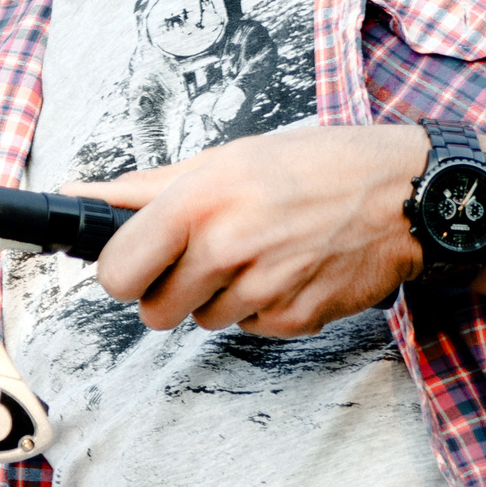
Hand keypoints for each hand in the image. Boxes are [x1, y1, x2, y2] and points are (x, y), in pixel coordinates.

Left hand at [76, 123, 428, 336]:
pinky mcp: (294, 319)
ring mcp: (262, 290)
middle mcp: (226, 250)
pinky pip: (250, 328)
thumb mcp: (226, 158)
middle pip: (155, 311)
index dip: (123, 270)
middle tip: (203, 256)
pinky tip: (287, 270)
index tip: (137, 260)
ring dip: (219, 296)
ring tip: (257, 253)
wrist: (404, 194)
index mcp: (198, 203)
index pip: (117, 273)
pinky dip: (261, 307)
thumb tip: (81, 194)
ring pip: (203, 321)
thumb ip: (148, 187)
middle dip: (169, 290)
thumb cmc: (315, 165)